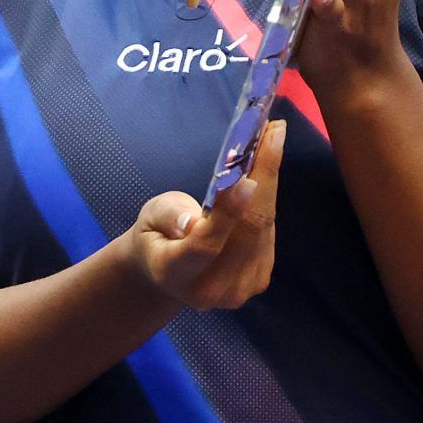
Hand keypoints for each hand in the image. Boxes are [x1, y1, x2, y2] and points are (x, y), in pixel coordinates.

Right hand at [127, 121, 284, 308]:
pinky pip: (267, 233)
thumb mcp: (149, 216)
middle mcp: (211, 288)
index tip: (246, 179)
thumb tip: (192, 220)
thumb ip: (168, 215)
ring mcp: (239, 290)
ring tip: (273, 138)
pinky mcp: (258, 281)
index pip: (206, 244)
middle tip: (273, 132)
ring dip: (270, 181)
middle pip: (246, 231)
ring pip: (263, 229)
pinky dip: (268, 199)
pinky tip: (266, 171)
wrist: (168, 275)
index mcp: (175, 273)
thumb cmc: (155, 236)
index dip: (228, 213)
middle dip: (264, 178)